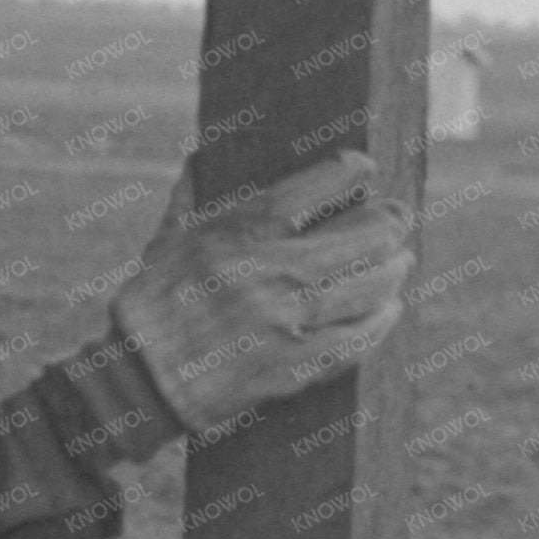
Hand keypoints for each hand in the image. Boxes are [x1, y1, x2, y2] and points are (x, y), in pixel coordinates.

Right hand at [111, 151, 414, 437]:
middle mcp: (269, 274)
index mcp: (237, 235)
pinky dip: (380, 322)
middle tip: (402, 215)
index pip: (311, 188)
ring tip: (402, 260)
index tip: (365, 167)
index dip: (348, 172)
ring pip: (369, 287)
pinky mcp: (294, 366)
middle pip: (360, 236)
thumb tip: (199, 155)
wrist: (136, 382)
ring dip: (394, 270)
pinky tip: (389, 309)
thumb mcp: (165, 241)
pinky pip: (357, 340)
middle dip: (391, 221)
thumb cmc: (149, 306)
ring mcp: (286, 322)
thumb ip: (190, 197)